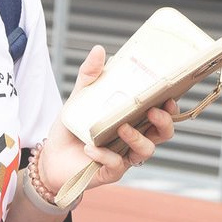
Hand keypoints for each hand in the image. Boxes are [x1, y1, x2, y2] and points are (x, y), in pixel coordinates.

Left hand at [38, 44, 177, 193]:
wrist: (51, 157)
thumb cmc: (72, 129)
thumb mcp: (79, 99)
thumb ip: (89, 76)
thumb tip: (98, 50)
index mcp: (134, 119)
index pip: (161, 113)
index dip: (171, 107)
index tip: (169, 96)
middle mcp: (134, 138)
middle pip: (163, 133)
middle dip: (164, 122)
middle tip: (153, 111)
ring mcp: (124, 156)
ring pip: (146, 151)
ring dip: (138, 138)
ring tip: (122, 128)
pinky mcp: (109, 172)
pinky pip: (115, 165)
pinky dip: (104, 155)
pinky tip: (90, 148)